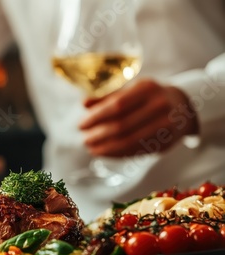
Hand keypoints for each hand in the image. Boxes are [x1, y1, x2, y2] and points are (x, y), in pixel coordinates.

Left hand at [79, 79, 198, 156]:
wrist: (183, 107)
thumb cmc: (149, 97)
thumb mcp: (131, 89)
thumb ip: (107, 96)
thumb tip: (84, 103)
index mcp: (148, 88)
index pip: (117, 105)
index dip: (97, 116)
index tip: (81, 124)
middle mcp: (160, 106)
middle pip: (122, 125)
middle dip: (98, 134)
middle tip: (84, 139)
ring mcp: (166, 126)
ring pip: (129, 141)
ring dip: (105, 148)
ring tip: (91, 148)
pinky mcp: (166, 143)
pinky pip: (136, 151)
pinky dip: (117, 154)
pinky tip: (104, 153)